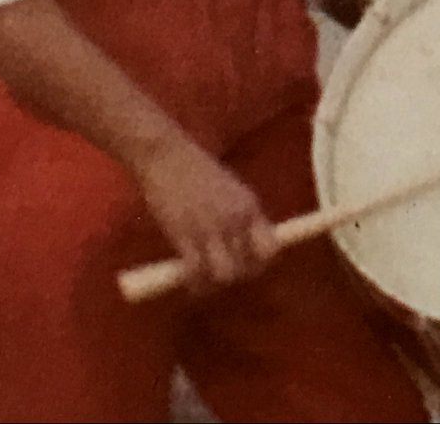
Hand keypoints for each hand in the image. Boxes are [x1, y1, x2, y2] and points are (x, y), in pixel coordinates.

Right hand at [133, 133, 277, 294]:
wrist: (168, 156)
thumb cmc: (197, 170)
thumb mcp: (230, 189)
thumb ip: (240, 214)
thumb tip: (247, 242)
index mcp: (250, 206)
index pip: (271, 248)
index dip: (261, 263)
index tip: (249, 265)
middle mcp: (236, 219)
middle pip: (248, 267)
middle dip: (236, 276)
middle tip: (221, 275)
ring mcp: (211, 228)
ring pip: (225, 274)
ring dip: (214, 283)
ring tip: (204, 280)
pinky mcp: (185, 234)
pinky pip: (195, 272)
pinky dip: (193, 282)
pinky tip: (187, 279)